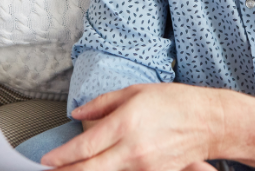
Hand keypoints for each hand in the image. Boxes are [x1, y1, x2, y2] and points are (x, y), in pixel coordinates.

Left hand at [42, 83, 224, 170]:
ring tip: (70, 170)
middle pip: (91, 169)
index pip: (86, 146)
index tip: (46, 160)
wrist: (207, 121)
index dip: (63, 156)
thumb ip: (102, 104)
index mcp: (125, 123)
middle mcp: (132, 149)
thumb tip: (78, 113)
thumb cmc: (172, 101)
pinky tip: (98, 167)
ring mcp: (144, 166)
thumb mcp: (133, 91)